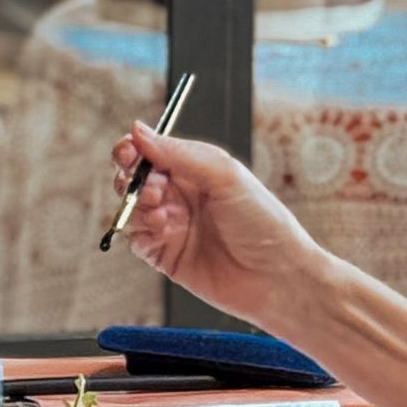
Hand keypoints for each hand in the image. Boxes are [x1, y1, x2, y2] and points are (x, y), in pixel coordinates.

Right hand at [110, 123, 318, 324]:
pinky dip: (140, 233)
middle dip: (131, 179)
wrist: (277, 276)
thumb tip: (137, 130)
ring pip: (131, 208)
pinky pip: (136, 240)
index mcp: (193, 170)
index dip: (132, 150)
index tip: (128, 152)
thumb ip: (178, 153)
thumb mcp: (224, 176)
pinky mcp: (165, 256)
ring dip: (137, 206)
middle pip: (133, 179)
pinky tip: (161, 230)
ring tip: (161, 212)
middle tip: (153, 188)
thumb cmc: (262, 222)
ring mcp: (171, 225)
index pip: (150, 152)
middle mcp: (179, 196)